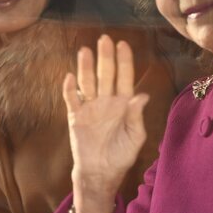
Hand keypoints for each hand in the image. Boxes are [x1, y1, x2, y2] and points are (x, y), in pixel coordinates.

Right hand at [63, 35, 149, 212]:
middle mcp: (106, 101)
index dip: (124, 61)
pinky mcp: (76, 117)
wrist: (100, 173)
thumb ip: (136, 116)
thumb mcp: (135, 137)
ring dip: (86, 67)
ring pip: (88, 82)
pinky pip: (72, 99)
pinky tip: (70, 77)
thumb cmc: (121, 155)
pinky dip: (70, 89)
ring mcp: (90, 107)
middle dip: (105, 57)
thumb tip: (142, 95)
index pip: (124, 78)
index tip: (123, 45)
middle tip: (104, 39)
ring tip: (85, 50)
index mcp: (123, 104)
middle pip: (105, 75)